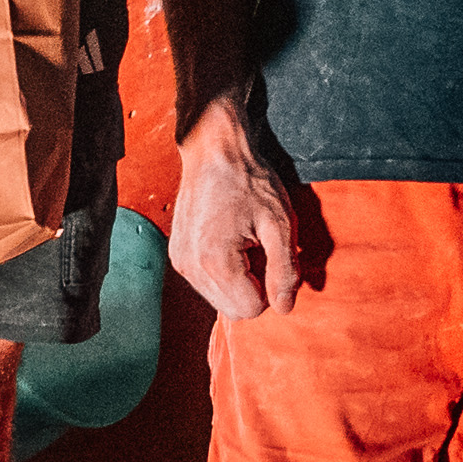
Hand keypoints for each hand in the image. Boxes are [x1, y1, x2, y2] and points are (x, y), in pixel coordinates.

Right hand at [168, 94, 306, 319]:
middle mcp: (191, 266)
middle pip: (233, 310)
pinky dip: (222, 274)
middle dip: (254, 289)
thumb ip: (285, 270)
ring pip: (219, 300)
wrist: (213, 151)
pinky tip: (228, 242)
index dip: (270, 288)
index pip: (251, 309)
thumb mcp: (279, 224)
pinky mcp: (177, 255)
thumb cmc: (250, 181)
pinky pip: (205, 284)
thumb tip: (285, 308)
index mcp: (217, 261)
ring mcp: (180, 261)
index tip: (269, 255)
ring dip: (238, 283)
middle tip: (259, 250)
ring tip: (244, 244)